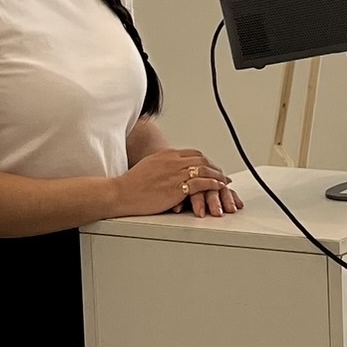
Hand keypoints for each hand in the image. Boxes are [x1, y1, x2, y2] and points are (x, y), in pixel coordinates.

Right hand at [113, 148, 241, 218]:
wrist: (121, 193)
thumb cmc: (131, 184)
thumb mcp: (149, 166)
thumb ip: (163, 165)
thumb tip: (170, 169)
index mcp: (166, 155)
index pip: (193, 153)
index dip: (205, 160)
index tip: (211, 166)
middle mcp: (173, 161)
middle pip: (202, 160)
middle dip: (214, 167)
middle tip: (222, 174)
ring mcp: (176, 173)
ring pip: (205, 170)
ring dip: (218, 175)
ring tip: (225, 181)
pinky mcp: (177, 187)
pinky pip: (202, 183)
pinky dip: (214, 184)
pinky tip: (219, 187)